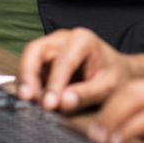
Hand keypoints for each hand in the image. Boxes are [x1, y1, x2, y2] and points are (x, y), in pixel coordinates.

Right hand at [17, 28, 132, 112]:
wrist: (118, 71)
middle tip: (27, 98)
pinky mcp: (44, 60)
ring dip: (25, 80)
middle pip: (36, 50)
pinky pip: (31, 69)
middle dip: (28, 74)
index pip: (62, 61)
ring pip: (29, 58)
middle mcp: (63, 38)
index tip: (49, 104)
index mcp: (83, 40)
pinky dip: (29, 84)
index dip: (53, 83)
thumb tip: (63, 102)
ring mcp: (52, 47)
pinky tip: (31, 100)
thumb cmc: (115, 76)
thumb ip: (86, 95)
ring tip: (28, 102)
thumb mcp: (107, 87)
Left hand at [90, 76, 143, 142]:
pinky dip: (129, 130)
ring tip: (102, 141)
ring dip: (113, 121)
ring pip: (136, 99)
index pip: (140, 86)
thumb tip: (141, 131)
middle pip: (132, 89)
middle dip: (108, 110)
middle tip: (94, 133)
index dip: (115, 103)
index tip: (102, 123)